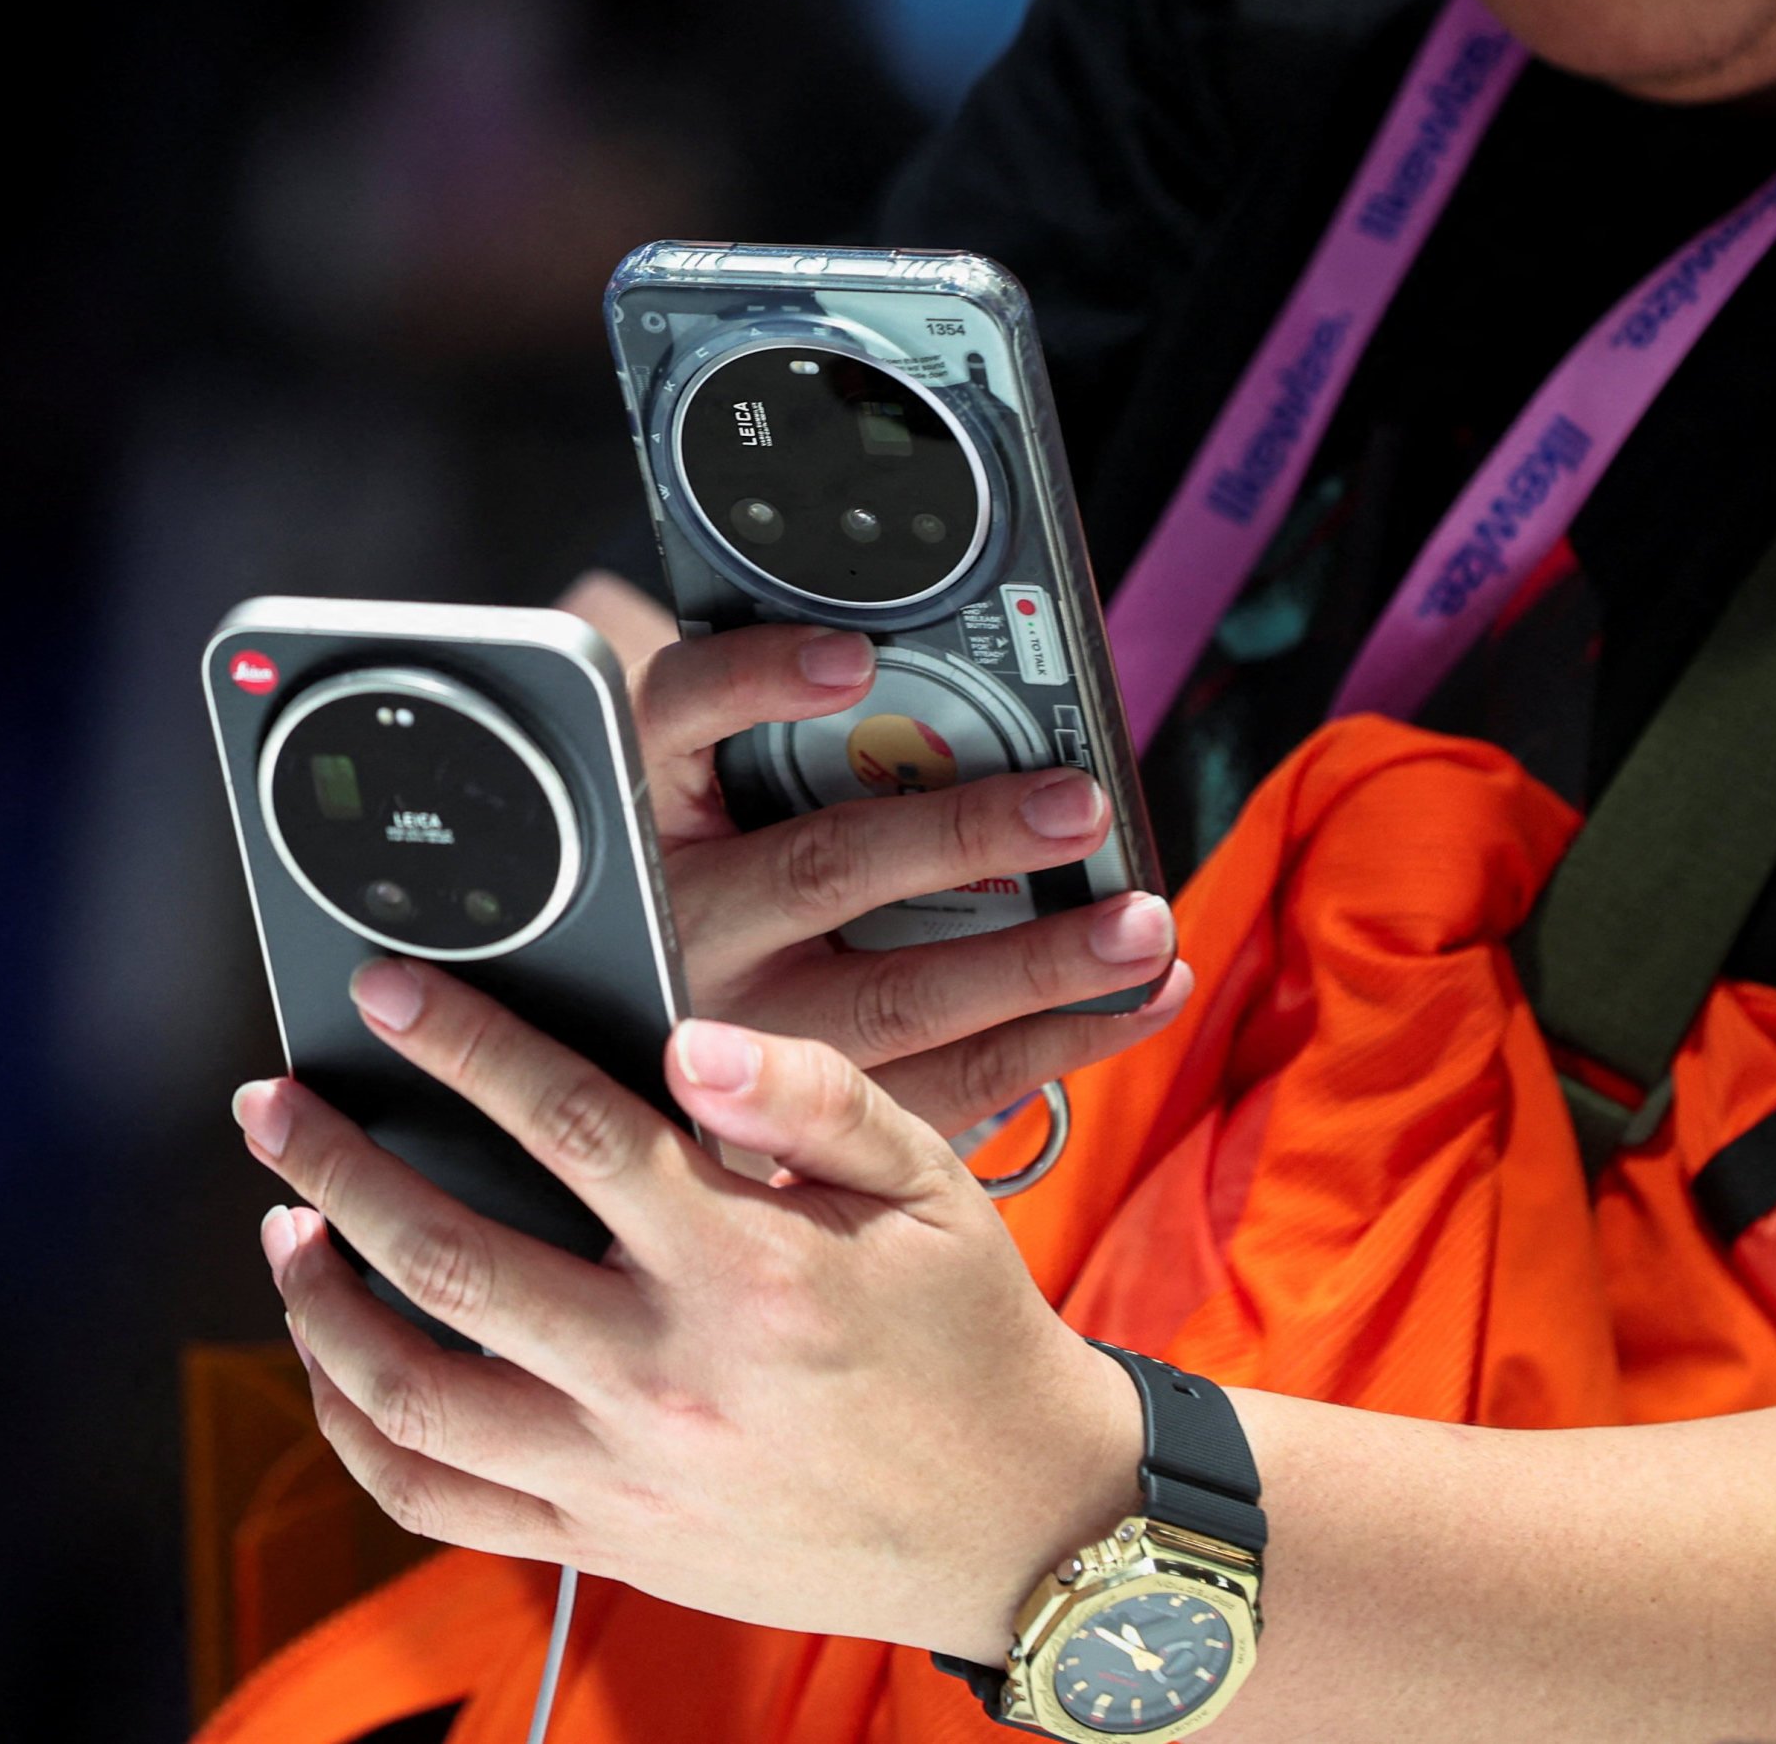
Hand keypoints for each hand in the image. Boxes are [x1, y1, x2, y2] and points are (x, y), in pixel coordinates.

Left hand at [235, 960, 1137, 1657]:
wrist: (1014, 1523)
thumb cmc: (967, 1335)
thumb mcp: (930, 1184)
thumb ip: (812, 1096)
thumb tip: (690, 1036)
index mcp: (747, 1269)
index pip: (568, 1128)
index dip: (462, 1045)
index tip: (386, 988)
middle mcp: (667, 1377)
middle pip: (450, 1256)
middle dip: (338, 1163)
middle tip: (273, 1102)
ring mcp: (622, 1474)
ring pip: (414, 1392)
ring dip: (320, 1301)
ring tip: (285, 1224)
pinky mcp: (605, 1543)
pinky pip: (435, 1499)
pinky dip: (356, 1430)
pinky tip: (330, 1360)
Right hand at [627, 619, 1191, 1134]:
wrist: (633, 1081)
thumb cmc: (706, 887)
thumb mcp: (697, 805)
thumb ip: (771, 736)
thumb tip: (906, 662)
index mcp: (649, 818)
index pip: (677, 722)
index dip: (755, 682)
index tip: (853, 657)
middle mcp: (682, 925)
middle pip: (822, 866)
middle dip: (964, 837)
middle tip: (1079, 806)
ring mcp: (739, 1036)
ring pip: (896, 999)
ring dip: (1039, 963)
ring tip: (1141, 926)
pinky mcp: (807, 1118)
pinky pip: (943, 1085)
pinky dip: (1059, 1042)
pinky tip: (1142, 998)